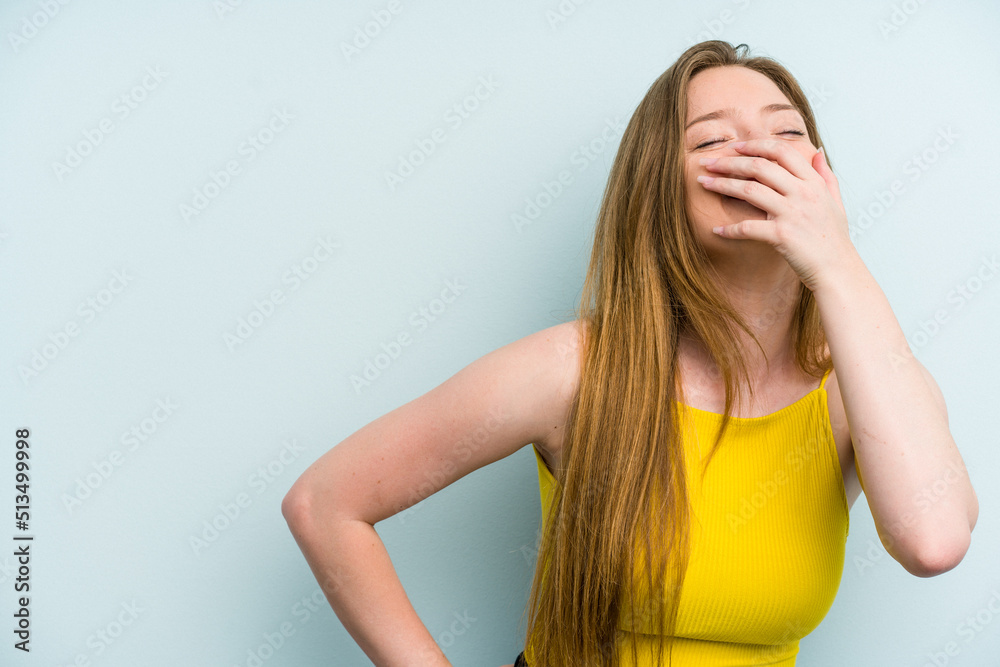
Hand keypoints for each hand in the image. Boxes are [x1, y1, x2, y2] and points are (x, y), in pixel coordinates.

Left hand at [696, 139, 856, 292]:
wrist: (838, 270)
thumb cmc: (833, 238)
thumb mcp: (835, 201)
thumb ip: (825, 175)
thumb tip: (815, 151)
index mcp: (813, 183)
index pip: (782, 151)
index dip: (756, 145)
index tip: (735, 147)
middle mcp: (803, 194)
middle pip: (759, 167)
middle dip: (729, 162)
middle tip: (708, 163)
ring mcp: (792, 213)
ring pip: (749, 191)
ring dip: (722, 185)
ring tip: (703, 183)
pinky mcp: (782, 235)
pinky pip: (748, 227)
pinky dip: (729, 229)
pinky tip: (715, 230)